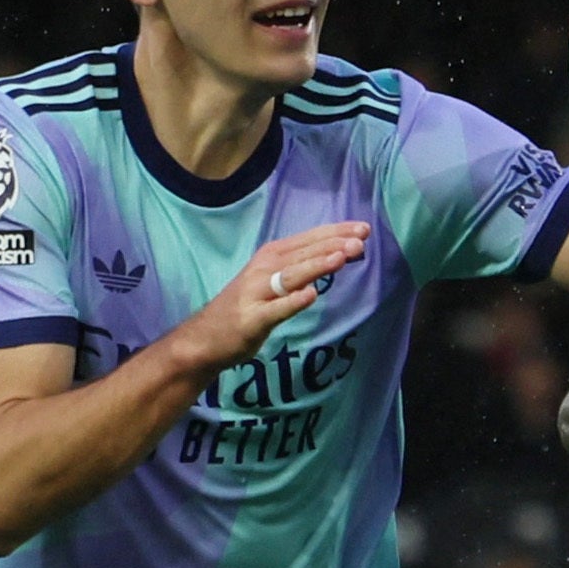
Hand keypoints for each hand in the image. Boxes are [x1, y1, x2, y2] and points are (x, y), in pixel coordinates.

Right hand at [173, 223, 367, 373]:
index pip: (309, 239)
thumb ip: (304, 268)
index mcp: (271, 256)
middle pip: (303, 254)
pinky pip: (275, 310)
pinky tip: (310, 296)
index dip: (336, 232)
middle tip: (361, 240)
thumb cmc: (247, 306)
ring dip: (316, 265)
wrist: (205, 338)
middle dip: (333, 245)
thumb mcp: (275, 281)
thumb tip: (342, 254)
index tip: (363, 228)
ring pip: (290, 276)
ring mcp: (256, 293)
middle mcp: (263, 269)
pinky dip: (292, 302)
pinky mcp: (252, 319)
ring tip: (341, 258)